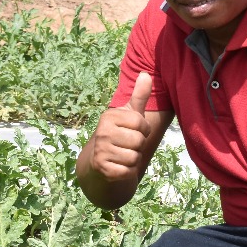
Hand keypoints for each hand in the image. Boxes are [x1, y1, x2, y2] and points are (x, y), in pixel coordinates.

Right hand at [85, 72, 153, 186]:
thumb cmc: (120, 134)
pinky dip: (128, 172)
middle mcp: (101, 132)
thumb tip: (146, 74)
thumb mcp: (129, 114)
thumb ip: (139, 96)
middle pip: (139, 141)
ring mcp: (101, 151)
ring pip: (135, 157)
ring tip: (123, 155)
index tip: (133, 131)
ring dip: (133, 159)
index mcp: (109, 117)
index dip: (143, 130)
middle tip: (127, 145)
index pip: (141, 123)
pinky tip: (119, 166)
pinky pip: (129, 171)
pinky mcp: (103, 169)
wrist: (100, 163)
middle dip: (138, 146)